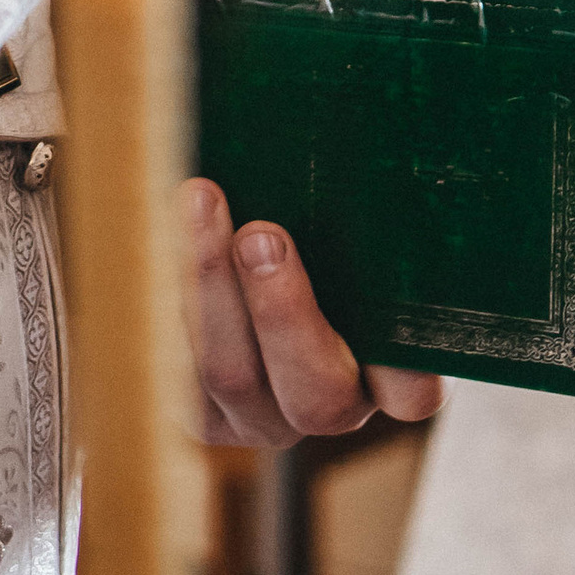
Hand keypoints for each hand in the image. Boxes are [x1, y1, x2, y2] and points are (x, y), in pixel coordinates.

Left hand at [182, 180, 444, 441]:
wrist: (240, 250)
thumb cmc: (315, 229)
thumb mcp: (349, 227)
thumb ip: (364, 221)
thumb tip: (370, 155)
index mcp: (392, 377)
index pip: (414, 392)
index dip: (405, 364)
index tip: (384, 293)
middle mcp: (331, 408)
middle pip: (316, 395)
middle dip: (283, 312)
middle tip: (261, 236)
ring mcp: (263, 418)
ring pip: (231, 376)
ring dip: (209, 283)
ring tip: (199, 203)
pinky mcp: (202, 414)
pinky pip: (174, 369)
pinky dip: (166, 292)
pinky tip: (160, 228)